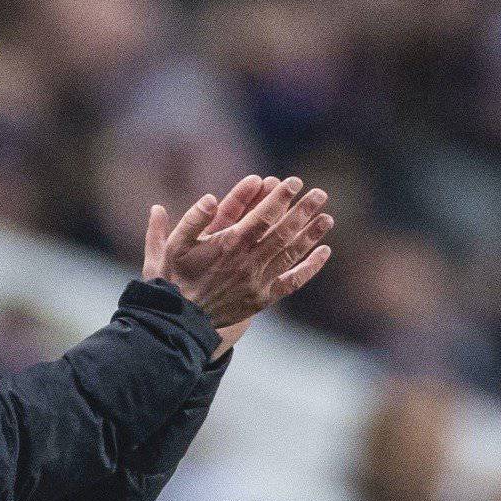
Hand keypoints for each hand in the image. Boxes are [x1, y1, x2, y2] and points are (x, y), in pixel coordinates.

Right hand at [142, 175, 332, 328]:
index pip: (262, 215)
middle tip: (320, 194)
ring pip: (291, 253)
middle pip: (283, 231)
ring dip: (311, 234)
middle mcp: (248, 261)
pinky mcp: (262, 298)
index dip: (281, 197)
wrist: (178, 318)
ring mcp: (258, 281)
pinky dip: (310, 267)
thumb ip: (191, 219)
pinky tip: (323, 252)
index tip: (294, 182)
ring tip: (327, 218)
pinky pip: (292, 281)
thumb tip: (210, 197)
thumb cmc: (174, 277)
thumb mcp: (173, 244)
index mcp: (228, 244)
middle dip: (303, 210)